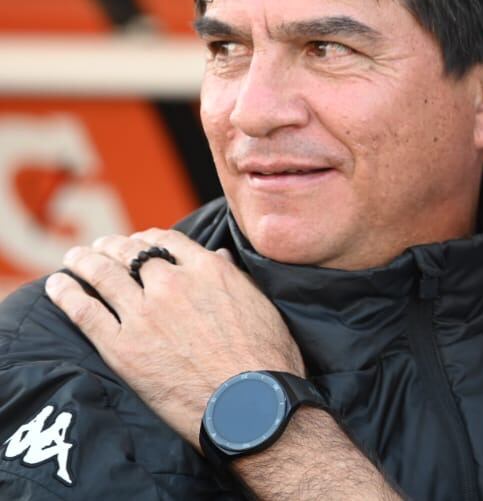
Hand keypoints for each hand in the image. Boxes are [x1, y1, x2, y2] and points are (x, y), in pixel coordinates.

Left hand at [45, 228, 304, 448]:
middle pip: (131, 252)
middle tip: (102, 248)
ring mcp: (145, 313)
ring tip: (75, 258)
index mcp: (209, 270)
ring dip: (85, 261)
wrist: (249, 403)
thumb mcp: (259, 305)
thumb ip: (234, 277)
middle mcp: (173, 283)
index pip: (167, 240)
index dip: (148, 238)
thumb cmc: (266, 359)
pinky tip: (58, 285)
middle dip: (113, 246)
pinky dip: (67, 293)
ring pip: (103, 273)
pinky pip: (84, 311)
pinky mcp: (122, 346)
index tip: (139, 242)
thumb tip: (220, 257)